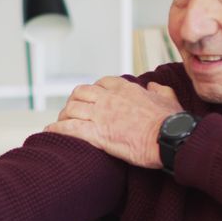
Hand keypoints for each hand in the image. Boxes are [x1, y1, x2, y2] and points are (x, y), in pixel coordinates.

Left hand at [45, 77, 182, 167]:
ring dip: (64, 115)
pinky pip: (69, 127)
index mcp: (125, 88)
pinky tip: (51, 131)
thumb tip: (153, 86)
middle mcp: (109, 98)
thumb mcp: (168, 99)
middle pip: (81, 93)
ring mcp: (100, 114)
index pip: (102, 82)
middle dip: (74, 101)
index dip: (94, 90)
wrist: (168, 138)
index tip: (93, 98)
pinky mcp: (96, 133)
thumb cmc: (171, 122)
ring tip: (61, 123)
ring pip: (72, 108)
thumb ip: (159, 90)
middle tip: (73, 112)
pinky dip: (57, 128)